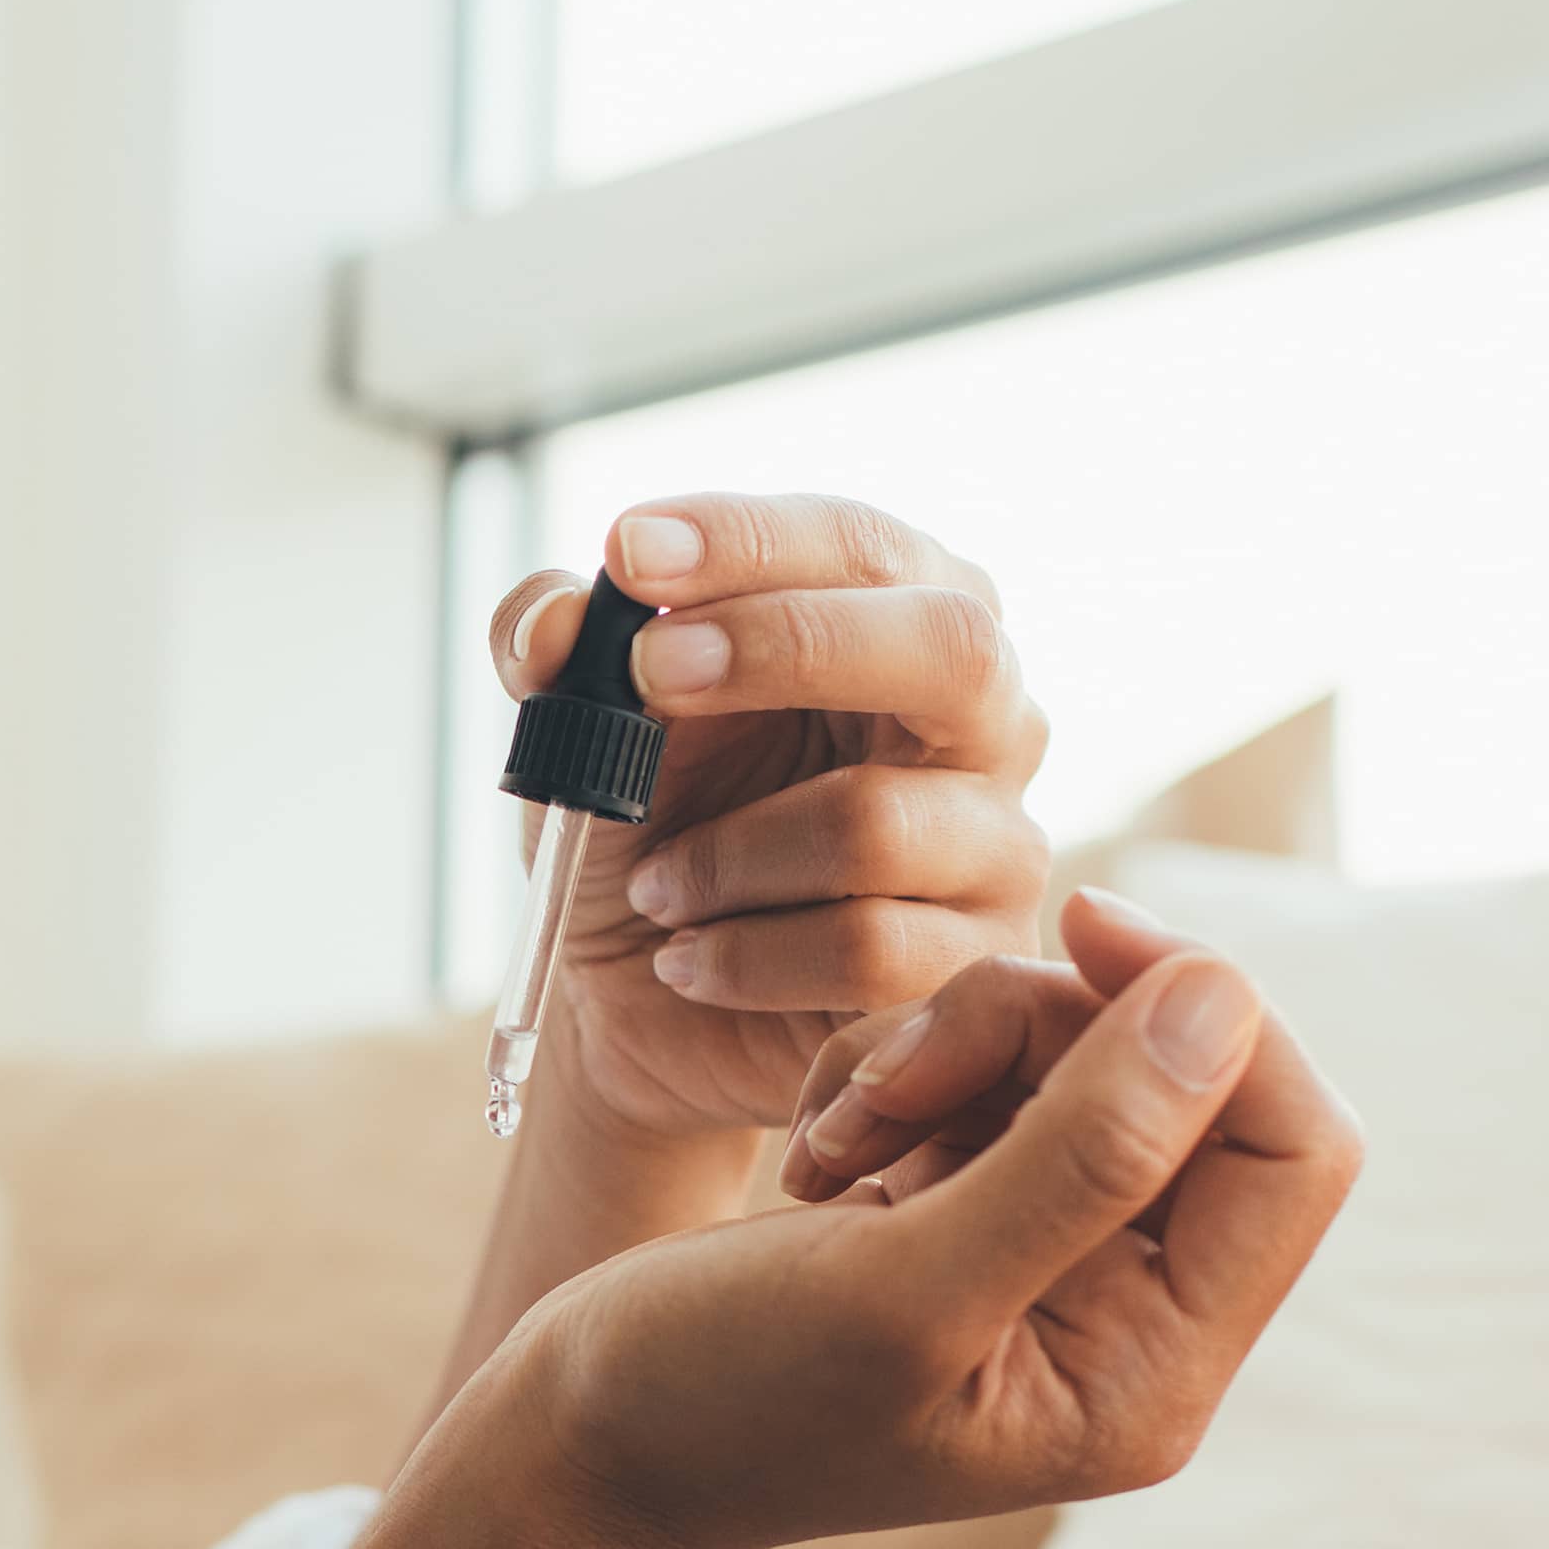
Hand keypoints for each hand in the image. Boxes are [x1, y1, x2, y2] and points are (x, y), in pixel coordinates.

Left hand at [488, 494, 1049, 1151]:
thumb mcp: (578, 722)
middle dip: (785, 647)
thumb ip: (550, 642)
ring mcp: (999, 843)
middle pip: (951, 646)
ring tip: (655, 888)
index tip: (630, 551)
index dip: (748, 538)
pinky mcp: (976, 961)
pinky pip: (865, 948)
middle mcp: (984, 717)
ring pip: (873, 823)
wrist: (640, 1010)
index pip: (860, 544)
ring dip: (721, 855)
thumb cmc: (643, 832)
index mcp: (904, 617)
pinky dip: (741, 954)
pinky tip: (688, 961)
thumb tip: (553, 617)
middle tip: (648, 674)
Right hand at [491, 894, 1358, 1548]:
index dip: (1210, 1016)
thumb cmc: (721, 1396)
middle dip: (1037, 1035)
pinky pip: (996, 1070)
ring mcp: (1054, 1260)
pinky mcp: (974, 1209)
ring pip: (1082, 1054)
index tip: (1076, 927)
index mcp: (1152, 1372)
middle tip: (894, 1079)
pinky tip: (822, 1152)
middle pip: (1184, 1080)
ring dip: (948, 1050)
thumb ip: (1082, 1155)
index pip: (1292, 1147)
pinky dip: (903, 1071)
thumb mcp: (903, 1285)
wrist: (579, 1437)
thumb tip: (1226, 1000)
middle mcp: (1131, 1318)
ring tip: (837, 1134)